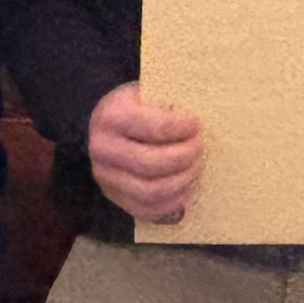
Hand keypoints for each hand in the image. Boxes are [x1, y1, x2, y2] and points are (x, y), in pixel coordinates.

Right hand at [87, 81, 202, 223]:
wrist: (107, 125)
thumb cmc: (137, 106)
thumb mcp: (148, 92)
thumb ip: (169, 103)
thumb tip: (198, 125)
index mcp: (112, 117)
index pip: (157, 128)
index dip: (183, 128)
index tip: (196, 124)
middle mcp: (103, 150)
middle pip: (153, 164)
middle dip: (186, 157)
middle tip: (200, 147)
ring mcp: (106, 177)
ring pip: (151, 191)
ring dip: (182, 181)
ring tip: (196, 167)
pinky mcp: (114, 197)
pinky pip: (148, 210)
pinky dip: (173, 203)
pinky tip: (185, 187)